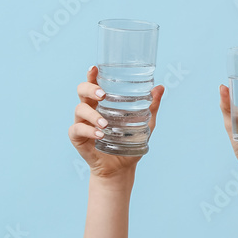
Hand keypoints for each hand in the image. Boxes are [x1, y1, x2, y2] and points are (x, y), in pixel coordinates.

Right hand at [69, 65, 164, 179]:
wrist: (120, 168)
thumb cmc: (129, 142)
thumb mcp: (144, 124)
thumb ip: (150, 106)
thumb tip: (160, 87)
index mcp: (101, 102)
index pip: (94, 84)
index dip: (92, 75)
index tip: (95, 68)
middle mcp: (89, 109)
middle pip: (81, 91)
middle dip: (89, 89)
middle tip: (102, 95)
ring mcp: (81, 122)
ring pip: (80, 109)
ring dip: (92, 114)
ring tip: (105, 124)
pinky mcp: (77, 137)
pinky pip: (77, 128)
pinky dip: (88, 130)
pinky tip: (99, 135)